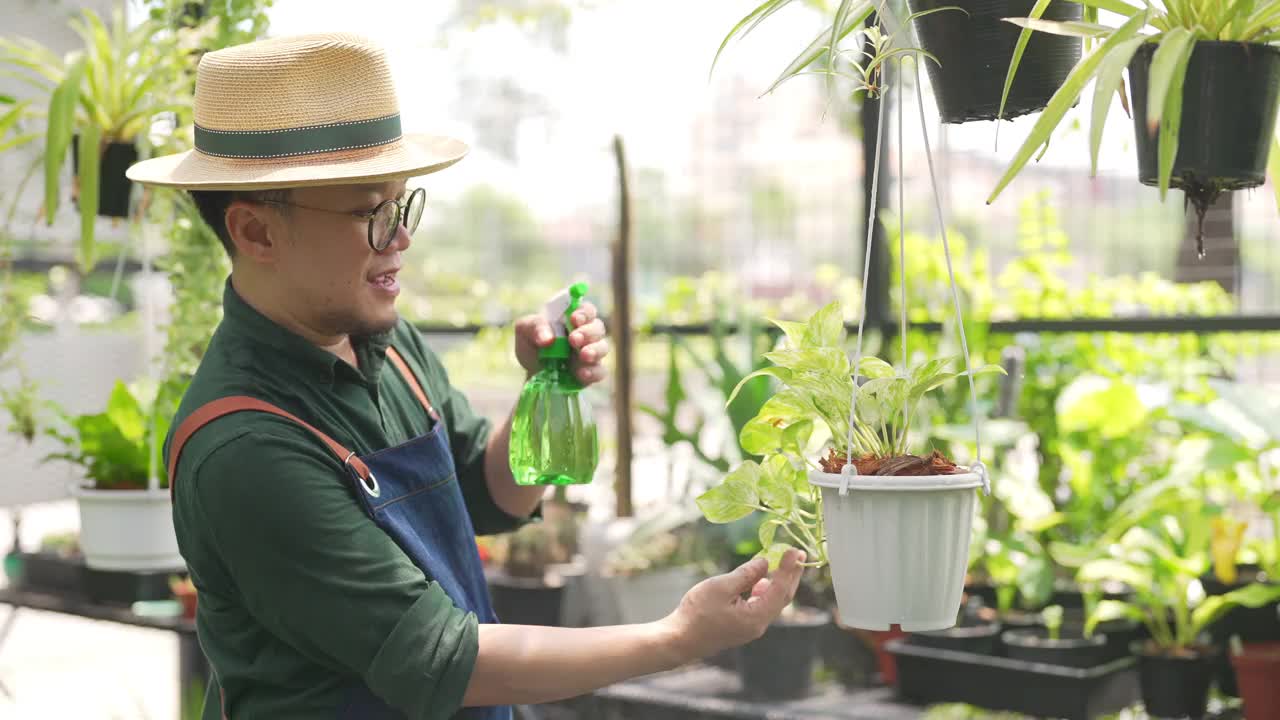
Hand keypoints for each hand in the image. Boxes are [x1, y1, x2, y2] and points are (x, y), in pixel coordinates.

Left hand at [514, 301, 609, 385]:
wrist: (532, 373)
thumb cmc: (532, 344)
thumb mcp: (525, 330)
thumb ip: (535, 327)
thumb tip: (547, 339)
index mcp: (572, 317)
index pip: (586, 309)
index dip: (584, 312)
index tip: (574, 319)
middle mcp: (586, 332)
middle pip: (597, 327)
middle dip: (588, 332)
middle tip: (574, 340)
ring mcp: (591, 352)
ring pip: (603, 347)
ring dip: (595, 350)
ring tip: (583, 355)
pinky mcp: (591, 372)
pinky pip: (600, 371)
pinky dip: (593, 372)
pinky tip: (582, 373)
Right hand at [657, 549, 805, 663]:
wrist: (679, 640)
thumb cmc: (697, 613)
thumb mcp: (721, 587)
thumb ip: (745, 574)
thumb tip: (764, 563)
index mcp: (756, 617)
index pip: (780, 589)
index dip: (789, 568)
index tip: (794, 550)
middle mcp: (758, 625)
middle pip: (782, 597)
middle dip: (790, 575)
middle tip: (798, 555)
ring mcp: (750, 627)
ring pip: (771, 602)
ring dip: (778, 582)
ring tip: (781, 563)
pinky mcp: (742, 626)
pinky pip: (760, 606)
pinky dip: (764, 590)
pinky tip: (760, 580)